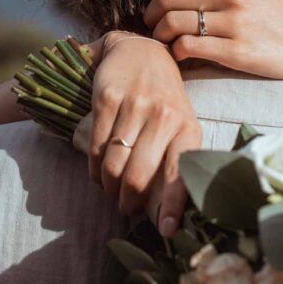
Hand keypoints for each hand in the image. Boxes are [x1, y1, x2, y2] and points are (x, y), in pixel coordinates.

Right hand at [74, 32, 201, 236]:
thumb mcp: (181, 125)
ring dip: (108, 187)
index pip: (180, 173)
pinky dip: (94, 168)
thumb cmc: (165, 100)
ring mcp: (135, 105)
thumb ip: (176, 160)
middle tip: (125, 208)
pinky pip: (96, 146)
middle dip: (128, 201)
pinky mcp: (109, 98)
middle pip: (138, 176)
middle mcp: (164, 116)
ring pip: (114, 165)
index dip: (171, 206)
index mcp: (188, 128)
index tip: (165, 231)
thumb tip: (168, 212)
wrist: (142, 52)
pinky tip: (97, 172)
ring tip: (110, 190)